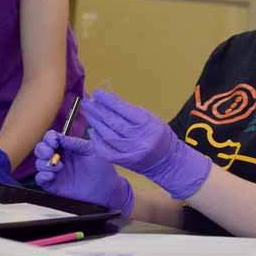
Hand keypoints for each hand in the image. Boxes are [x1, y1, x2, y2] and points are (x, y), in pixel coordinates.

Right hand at [33, 130, 133, 215]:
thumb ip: (75, 143)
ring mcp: (56, 172)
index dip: (48, 138)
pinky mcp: (55, 185)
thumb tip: (59, 137)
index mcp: (67, 147)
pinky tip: (52, 175)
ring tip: (59, 167)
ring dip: (45, 164)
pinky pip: (40, 180)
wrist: (107, 188)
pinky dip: (42, 176)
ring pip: (39, 164)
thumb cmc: (102, 167)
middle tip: (51, 153)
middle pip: (41, 150)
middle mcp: (59, 158)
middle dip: (42, 149)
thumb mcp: (90, 150)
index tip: (53, 141)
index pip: (50, 139)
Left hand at [83, 90, 210, 198]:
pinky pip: (106, 151)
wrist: (167, 161)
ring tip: (88, 112)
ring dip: (95, 122)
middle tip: (87, 101)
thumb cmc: (158, 135)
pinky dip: (97, 141)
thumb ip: (130, 111)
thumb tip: (109, 101)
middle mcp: (139, 138)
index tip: (98, 93)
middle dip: (98, 110)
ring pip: (108, 135)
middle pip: (114, 122)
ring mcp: (131, 152)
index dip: (109, 101)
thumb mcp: (150, 119)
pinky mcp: (124, 162)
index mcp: (147, 124)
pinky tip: (92, 131)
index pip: (124, 110)